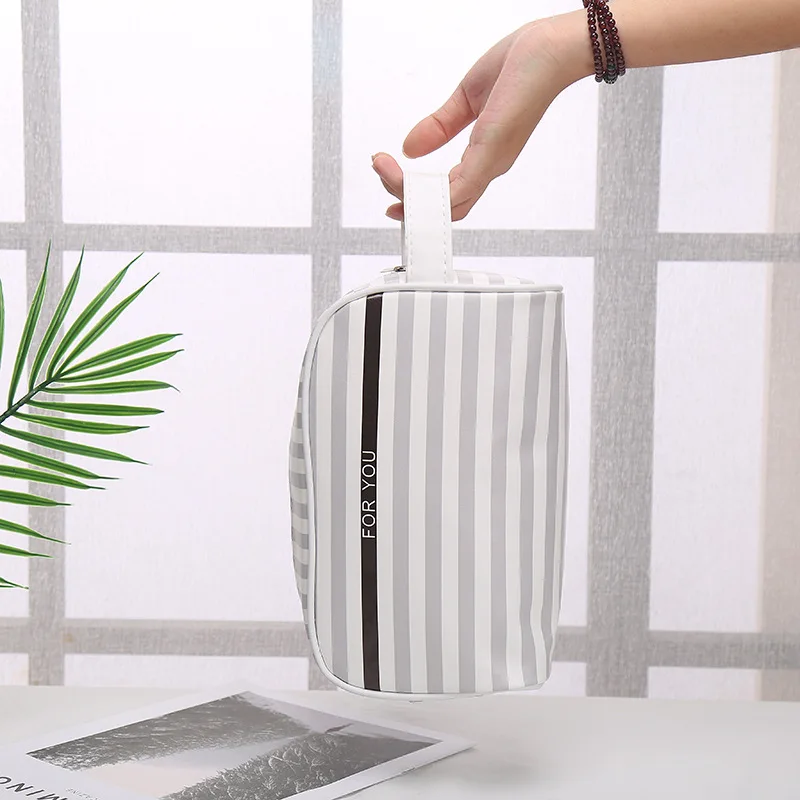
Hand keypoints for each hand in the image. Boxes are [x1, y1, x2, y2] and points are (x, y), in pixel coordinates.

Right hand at [372, 14, 590, 220]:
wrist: (551, 48)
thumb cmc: (523, 67)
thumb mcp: (466, 99)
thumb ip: (438, 127)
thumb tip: (409, 147)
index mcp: (484, 156)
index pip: (447, 193)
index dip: (416, 196)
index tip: (388, 178)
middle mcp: (488, 167)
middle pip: (442, 207)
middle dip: (403, 196)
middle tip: (379, 169)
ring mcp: (490, 164)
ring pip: (445, 205)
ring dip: (406, 194)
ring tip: (382, 167)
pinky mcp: (489, 156)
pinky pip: (456, 194)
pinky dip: (426, 197)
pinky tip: (404, 181)